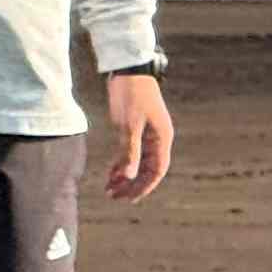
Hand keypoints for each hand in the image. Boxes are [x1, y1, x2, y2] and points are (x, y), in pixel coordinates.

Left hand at [102, 72, 173, 201]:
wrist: (129, 72)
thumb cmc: (131, 96)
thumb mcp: (128, 125)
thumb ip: (129, 151)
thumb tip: (129, 176)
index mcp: (162, 139)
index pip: (156, 170)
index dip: (144, 186)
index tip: (130, 199)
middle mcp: (158, 139)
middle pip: (147, 169)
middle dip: (132, 185)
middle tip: (114, 197)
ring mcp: (148, 134)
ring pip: (138, 162)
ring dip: (125, 176)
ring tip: (109, 190)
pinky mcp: (137, 128)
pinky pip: (131, 152)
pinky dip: (121, 164)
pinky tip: (110, 174)